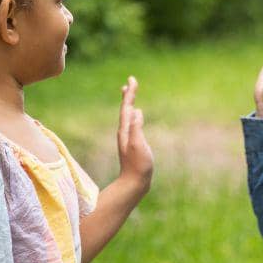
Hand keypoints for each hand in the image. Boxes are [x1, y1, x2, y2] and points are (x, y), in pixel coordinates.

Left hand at [117, 76, 152, 194]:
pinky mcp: (131, 144)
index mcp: (126, 130)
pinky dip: (132, 115)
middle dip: (128, 95)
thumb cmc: (138, 166)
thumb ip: (136, 128)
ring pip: (127, 116)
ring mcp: (127, 138)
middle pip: (125, 109)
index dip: (130, 93)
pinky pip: (131, 123)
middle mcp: (124, 132)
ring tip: (129, 95)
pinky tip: (134, 116)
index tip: (132, 79)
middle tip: (130, 82)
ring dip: (128, 103)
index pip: (127, 107)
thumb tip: (137, 111)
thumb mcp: (138, 145)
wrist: (134, 183)